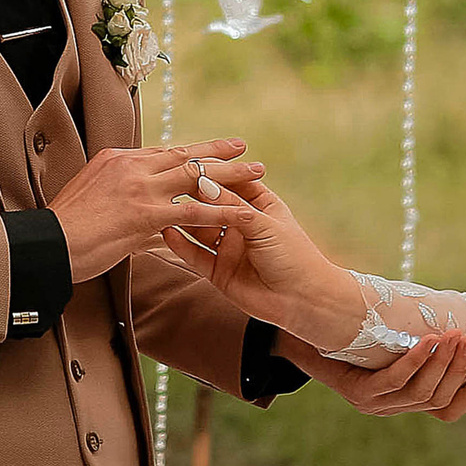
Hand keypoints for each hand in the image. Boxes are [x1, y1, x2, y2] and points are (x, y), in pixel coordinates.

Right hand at [49, 138, 261, 283]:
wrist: (47, 244)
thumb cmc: (61, 230)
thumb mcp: (88, 199)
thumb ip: (117, 198)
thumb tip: (138, 211)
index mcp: (115, 160)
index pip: (160, 153)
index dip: (188, 151)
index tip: (206, 149)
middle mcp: (131, 166)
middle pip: (184, 154)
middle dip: (216, 150)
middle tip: (241, 145)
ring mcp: (140, 188)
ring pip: (196, 175)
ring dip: (230, 173)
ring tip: (256, 171)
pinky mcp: (146, 213)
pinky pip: (194, 210)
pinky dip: (222, 210)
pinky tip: (243, 212)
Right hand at [157, 174, 358, 346]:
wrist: (302, 300)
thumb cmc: (294, 256)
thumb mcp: (264, 224)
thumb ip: (233, 206)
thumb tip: (204, 184)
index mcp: (259, 206)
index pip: (232, 183)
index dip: (214, 174)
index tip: (191, 165)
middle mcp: (241, 224)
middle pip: (212, 205)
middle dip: (194, 195)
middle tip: (170, 185)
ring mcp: (228, 247)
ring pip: (200, 229)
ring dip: (184, 219)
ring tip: (163, 207)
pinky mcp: (218, 270)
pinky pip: (195, 254)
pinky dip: (181, 244)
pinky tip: (167, 233)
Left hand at [277, 332, 465, 421]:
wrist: (301, 336)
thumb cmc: (350, 336)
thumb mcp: (390, 340)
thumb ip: (419, 342)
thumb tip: (455, 323)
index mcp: (403, 400)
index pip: (447, 410)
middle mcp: (391, 408)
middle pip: (438, 398)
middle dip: (460, 368)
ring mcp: (374, 405)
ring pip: (421, 392)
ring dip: (443, 363)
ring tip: (455, 335)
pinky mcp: (359, 395)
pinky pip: (395, 381)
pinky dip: (416, 360)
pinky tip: (428, 340)